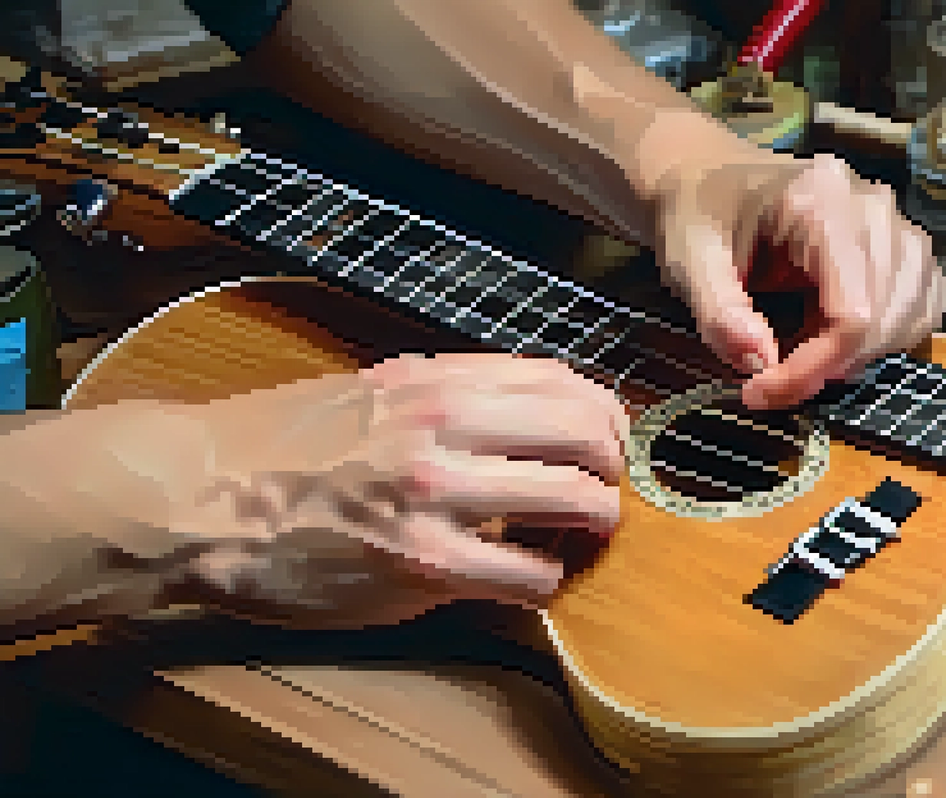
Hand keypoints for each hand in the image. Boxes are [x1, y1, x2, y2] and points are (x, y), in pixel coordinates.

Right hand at [13, 355, 626, 629]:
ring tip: (580, 535)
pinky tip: (528, 579)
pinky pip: (528, 575)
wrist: (197, 496)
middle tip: (604, 491)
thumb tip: (518, 406)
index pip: (564, 380)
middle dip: (613, 468)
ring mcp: (437, 494)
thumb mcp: (369, 389)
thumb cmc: (275, 446)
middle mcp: (445, 425)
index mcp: (435, 380)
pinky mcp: (424, 564)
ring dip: (594, 523)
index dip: (606, 414)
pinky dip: (544, 581)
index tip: (609, 438)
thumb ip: (446, 393)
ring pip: (575, 501)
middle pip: (587, 433)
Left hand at [654, 149, 945, 408]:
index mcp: (821, 201)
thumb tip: (760, 363)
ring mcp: (896, 222)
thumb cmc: (698, 214)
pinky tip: (836, 332)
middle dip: (831, 365)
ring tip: (802, 345)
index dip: (814, 366)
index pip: (853, 310)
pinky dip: (887, 336)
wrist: (710, 177)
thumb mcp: (687, 260)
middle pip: (888, 317)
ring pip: (912, 315)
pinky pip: (922, 304)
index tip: (762, 390)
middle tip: (773, 379)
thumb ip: (719, 312)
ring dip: (860, 353)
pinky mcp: (904, 244)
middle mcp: (872, 206)